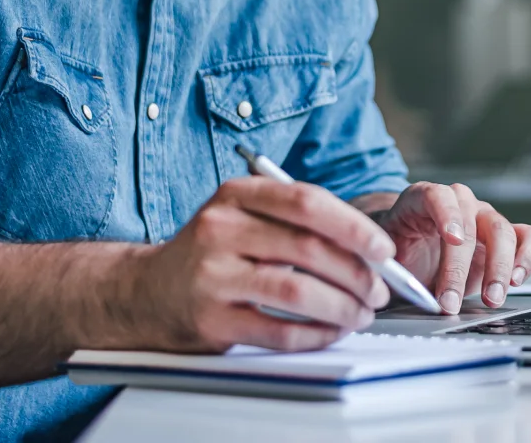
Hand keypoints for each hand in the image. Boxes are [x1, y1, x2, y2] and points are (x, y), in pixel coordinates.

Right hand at [113, 178, 394, 351]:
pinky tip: (330, 332)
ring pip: (296, 291)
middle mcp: (219, 229)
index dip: (353, 226)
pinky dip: (315, 335)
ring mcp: (211, 275)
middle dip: (356, 273)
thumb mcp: (242, 216)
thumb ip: (296, 222)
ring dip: (341, 306)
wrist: (147, 291)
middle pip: (307, 248)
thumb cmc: (211, 252)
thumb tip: (368, 247)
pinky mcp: (210, 319)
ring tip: (360, 313)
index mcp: (235, 194)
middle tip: (379, 290)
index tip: (383, 249)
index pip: (306, 201)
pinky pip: (278, 331)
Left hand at [367, 182, 530, 312]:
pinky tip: (516, 280)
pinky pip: (528, 237)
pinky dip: (527, 258)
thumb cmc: (399, 252)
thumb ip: (388, 268)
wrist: (413, 254)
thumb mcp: (385, 258)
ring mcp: (484, 217)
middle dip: (462, 267)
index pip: (437, 196)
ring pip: (502, 231)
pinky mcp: (506, 237)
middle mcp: (459, 203)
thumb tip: (390, 286)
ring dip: (499, 268)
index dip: (446, 215)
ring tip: (491, 298)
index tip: (452, 239)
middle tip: (451, 301)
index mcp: (422, 198)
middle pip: (470, 223)